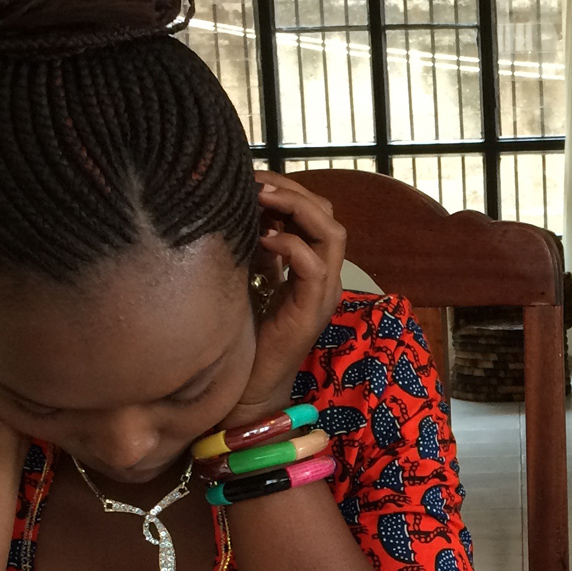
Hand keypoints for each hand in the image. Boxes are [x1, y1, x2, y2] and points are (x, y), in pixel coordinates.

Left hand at [225, 173, 346, 424]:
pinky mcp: (310, 311)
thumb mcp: (249, 280)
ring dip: (295, 208)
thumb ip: (254, 249)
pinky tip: (262, 240)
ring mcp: (322, 294)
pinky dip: (289, 244)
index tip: (252, 181)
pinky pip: (312, 265)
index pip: (316, 213)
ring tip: (261, 199)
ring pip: (331, 233)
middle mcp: (325, 277)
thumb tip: (240, 211)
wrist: (251, 389)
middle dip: (292, 190)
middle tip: (255, 183)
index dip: (288, 190)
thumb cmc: (246, 336)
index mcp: (312, 267)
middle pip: (328, 215)